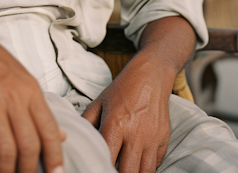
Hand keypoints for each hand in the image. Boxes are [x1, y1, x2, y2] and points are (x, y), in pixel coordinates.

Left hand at [82, 55, 172, 172]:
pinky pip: (155, 165)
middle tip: (110, 171)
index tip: (96, 167)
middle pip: (127, 172)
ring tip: (124, 169)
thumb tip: (74, 140)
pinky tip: (136, 163)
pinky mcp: (163, 140)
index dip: (100, 167)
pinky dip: (146, 168)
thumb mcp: (99, 102)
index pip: (107, 159)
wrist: (151, 75)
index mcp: (115, 124)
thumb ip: (86, 123)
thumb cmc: (123, 89)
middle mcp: (135, 134)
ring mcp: (151, 139)